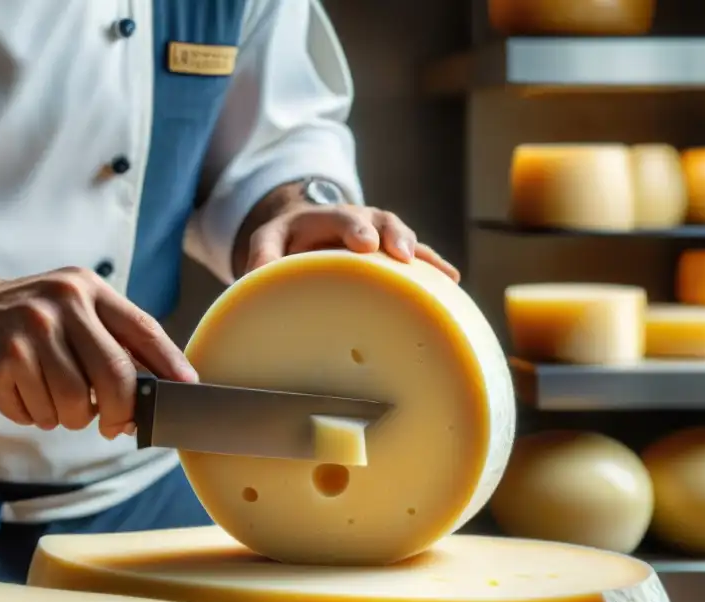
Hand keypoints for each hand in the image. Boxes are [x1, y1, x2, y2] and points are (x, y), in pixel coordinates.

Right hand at [0, 268, 197, 437]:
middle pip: (114, 377)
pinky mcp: (0, 364)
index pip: (143, 330)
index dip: (170, 365)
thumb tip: (165, 387)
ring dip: (72, 417)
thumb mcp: (78, 307)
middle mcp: (60, 305)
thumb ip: (118, 340)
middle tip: (115, 425)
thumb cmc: (36, 318)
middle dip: (121, 412)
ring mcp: (27, 333)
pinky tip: (27, 393)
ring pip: (75, 405)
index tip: (186, 390)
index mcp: (88, 290)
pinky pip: (38, 414)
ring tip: (57, 399)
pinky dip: (39, 416)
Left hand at [245, 204, 459, 281]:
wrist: (304, 234)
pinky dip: (433, 266)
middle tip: (401, 253)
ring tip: (441, 273)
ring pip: (404, 237)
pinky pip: (417, 258)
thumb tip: (252, 278)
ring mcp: (379, 235)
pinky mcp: (391, 253)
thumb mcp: (266, 243)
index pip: (341, 218)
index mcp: (324, 218)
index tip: (365, 244)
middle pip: (381, 221)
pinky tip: (452, 280)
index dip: (355, 228)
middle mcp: (358, 221)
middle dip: (393, 236)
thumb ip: (260, 257)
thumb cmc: (284, 243)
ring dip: (420, 254)